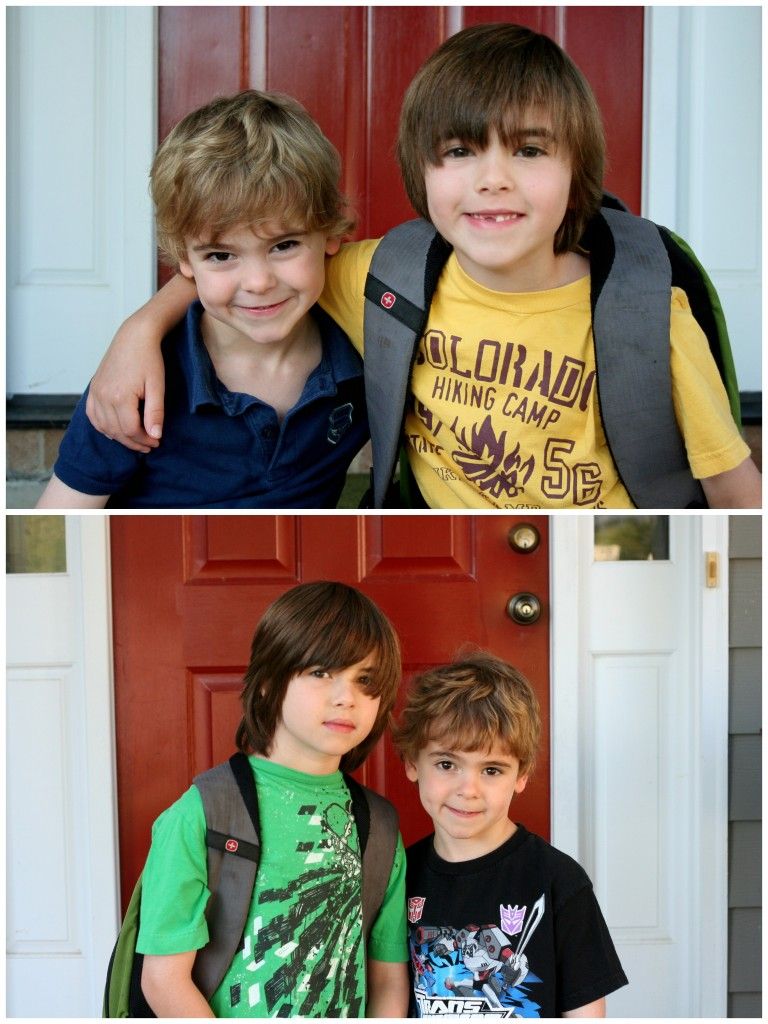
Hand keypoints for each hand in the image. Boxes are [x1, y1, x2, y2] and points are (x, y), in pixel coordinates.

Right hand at [86, 317, 165, 452]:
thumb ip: (155, 413)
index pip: (130, 430)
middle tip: (149, 445)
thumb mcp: (157, 387)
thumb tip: (155, 436)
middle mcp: (103, 396)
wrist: (134, 336)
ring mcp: (95, 392)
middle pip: (117, 431)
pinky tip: (115, 430)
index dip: (144, 440)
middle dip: (134, 442)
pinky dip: (103, 426)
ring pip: (104, 426)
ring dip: (120, 437)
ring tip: (136, 440)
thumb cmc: (149, 359)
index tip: (156, 443)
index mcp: (119, 397)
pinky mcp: (93, 388)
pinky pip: (93, 415)